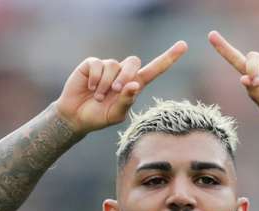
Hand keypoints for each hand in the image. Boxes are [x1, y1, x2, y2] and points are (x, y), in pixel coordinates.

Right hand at [55, 41, 187, 134]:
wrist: (76, 117)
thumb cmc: (99, 117)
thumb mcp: (116, 115)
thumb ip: (126, 101)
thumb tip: (134, 85)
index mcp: (134, 85)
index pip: (154, 69)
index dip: (168, 58)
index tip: (183, 46)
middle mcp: (122, 73)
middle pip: (133, 62)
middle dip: (126, 76)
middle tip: (116, 91)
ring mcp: (108, 67)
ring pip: (114, 65)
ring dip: (107, 83)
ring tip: (98, 96)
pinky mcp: (92, 64)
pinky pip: (98, 64)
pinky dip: (96, 79)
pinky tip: (91, 88)